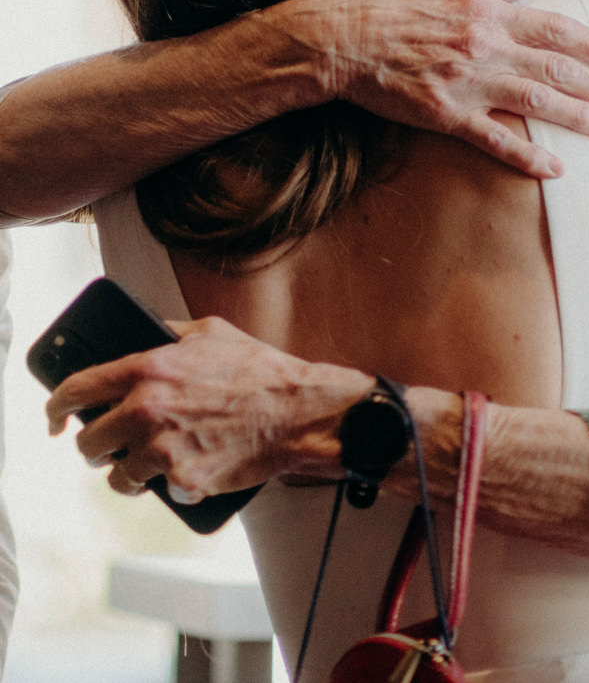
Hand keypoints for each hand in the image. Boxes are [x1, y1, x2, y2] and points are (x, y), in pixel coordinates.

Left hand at [46, 318, 369, 499]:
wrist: (298, 412)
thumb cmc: (261, 370)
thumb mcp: (211, 332)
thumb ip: (169, 333)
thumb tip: (146, 334)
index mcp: (148, 370)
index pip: (76, 389)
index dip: (56, 406)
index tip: (55, 416)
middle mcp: (147, 410)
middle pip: (88, 443)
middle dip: (96, 447)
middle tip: (112, 446)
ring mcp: (163, 450)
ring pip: (118, 477)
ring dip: (131, 474)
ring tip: (152, 465)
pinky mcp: (183, 481)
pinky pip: (161, 492)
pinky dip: (174, 485)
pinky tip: (194, 468)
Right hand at [278, 0, 588, 178]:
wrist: (339, 40)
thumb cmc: (387, 6)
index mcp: (487, 11)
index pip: (556, 28)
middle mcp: (484, 44)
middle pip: (557, 66)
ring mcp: (466, 81)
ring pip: (536, 100)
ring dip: (578, 117)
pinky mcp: (444, 114)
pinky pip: (493, 138)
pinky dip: (526, 154)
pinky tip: (555, 168)